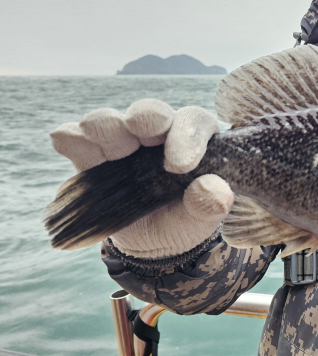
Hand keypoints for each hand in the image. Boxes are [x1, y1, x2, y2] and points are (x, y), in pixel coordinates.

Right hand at [50, 99, 233, 257]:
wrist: (154, 242)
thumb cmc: (186, 219)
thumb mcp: (202, 218)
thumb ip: (211, 204)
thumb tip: (215, 191)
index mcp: (194, 141)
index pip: (194, 124)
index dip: (187, 137)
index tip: (180, 166)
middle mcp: (159, 135)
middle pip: (153, 113)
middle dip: (146, 116)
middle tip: (140, 124)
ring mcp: (124, 143)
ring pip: (114, 123)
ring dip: (105, 124)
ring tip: (95, 130)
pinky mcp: (93, 158)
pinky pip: (79, 143)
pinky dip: (71, 138)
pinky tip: (64, 139)